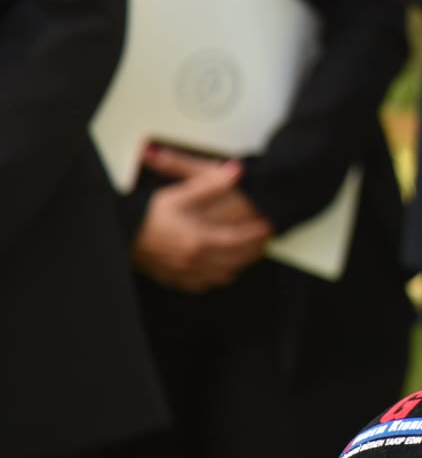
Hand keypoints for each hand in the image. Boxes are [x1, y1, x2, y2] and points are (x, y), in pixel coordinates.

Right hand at [131, 144, 274, 291]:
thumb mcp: (179, 193)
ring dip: (238, 265)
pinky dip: (216, 278)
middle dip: (252, 251)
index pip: (237, 240)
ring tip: (249, 254)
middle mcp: (192, 261)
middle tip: (265, 241)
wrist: (117, 232)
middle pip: (233, 261)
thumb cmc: (147, 213)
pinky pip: (201, 285)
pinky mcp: (171, 279)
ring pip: (220, 276)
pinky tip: (221, 271)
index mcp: (197, 240)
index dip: (255, 234)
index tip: (269, 226)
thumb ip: (210, 184)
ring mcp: (182, 273)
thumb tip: (236, 171)